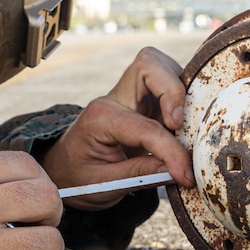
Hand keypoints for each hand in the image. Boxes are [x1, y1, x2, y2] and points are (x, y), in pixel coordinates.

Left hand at [41, 46, 194, 209]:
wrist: (63, 172)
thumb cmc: (78, 178)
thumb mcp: (104, 185)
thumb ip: (141, 175)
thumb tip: (179, 170)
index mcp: (100, 118)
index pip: (147, 127)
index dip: (172, 152)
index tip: (186, 176)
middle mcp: (115, 99)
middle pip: (148, 64)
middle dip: (173, 88)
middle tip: (180, 125)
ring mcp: (129, 96)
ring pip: (160, 67)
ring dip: (179, 90)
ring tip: (184, 126)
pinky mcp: (142, 102)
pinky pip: (166, 85)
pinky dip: (180, 99)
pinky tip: (183, 127)